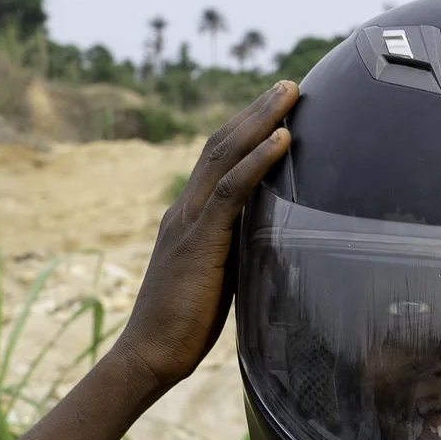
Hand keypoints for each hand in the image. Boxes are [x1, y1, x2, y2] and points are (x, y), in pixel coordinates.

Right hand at [115, 81, 298, 391]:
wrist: (149, 355)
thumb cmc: (184, 326)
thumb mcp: (218, 278)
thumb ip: (237, 251)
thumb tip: (270, 239)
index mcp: (188, 218)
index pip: (217, 161)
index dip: (245, 130)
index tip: (276, 108)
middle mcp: (185, 210)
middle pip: (220, 144)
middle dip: (256, 110)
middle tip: (289, 84)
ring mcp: (189, 221)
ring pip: (224, 155)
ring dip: (260, 120)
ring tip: (291, 93)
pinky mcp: (199, 241)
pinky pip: (231, 191)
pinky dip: (257, 161)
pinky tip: (282, 139)